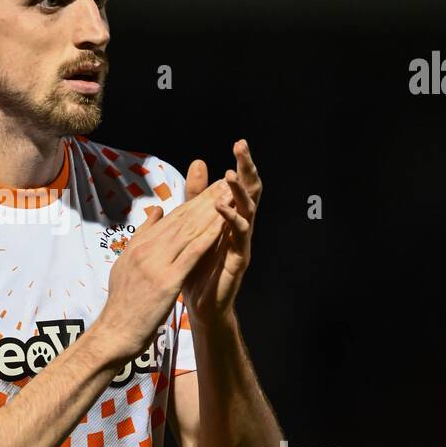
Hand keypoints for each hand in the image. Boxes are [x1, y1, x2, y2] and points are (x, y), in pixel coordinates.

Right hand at [96, 178, 232, 361]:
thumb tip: (156, 213)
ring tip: (230, 196)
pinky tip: (223, 224)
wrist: (115, 331)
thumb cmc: (122, 304)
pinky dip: (209, 236)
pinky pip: (192, 253)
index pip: (171, 218)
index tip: (211, 187)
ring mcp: (156, 264)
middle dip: (207, 199)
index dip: (194, 201)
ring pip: (189, 231)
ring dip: (213, 211)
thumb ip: (141, 237)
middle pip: (182, 219)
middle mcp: (147, 249)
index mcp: (138, 245)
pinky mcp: (167, 280)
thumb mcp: (126, 264)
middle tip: (226, 182)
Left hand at [180, 139, 261, 327]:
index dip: (242, 164)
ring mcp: (243, 242)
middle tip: (242, 147)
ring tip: (229, 174)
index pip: (241, 185)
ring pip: (248, 210)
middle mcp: (242, 226)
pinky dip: (231, 219)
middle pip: (251, 192)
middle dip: (248, 169)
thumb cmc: (200, 264)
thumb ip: (197, 195)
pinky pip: (238, 236)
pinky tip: (220, 207)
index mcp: (233, 217)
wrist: (203, 304)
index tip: (239, 142)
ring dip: (239, 192)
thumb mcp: (194, 223)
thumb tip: (200, 162)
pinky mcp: (239, 259)